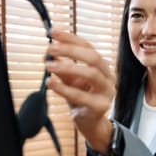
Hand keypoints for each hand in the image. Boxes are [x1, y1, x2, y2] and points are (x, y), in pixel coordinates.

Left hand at [45, 29, 115, 152]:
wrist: (90, 123)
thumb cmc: (81, 98)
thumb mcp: (69, 80)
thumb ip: (61, 67)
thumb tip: (48, 52)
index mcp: (101, 66)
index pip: (87, 46)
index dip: (70, 38)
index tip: (52, 32)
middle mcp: (107, 76)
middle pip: (93, 57)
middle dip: (70, 50)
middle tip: (50, 48)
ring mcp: (107, 92)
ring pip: (91, 74)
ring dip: (68, 67)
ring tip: (48, 65)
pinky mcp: (100, 107)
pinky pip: (81, 95)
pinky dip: (63, 88)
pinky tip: (50, 83)